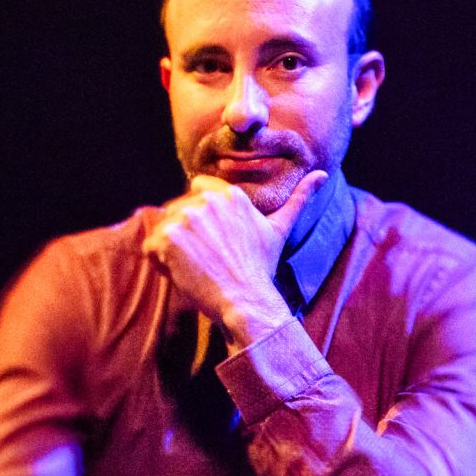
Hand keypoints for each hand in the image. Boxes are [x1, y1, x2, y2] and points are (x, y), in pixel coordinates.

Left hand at [143, 171, 328, 346]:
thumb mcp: (280, 229)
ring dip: (172, 250)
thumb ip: (300, 199)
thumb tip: (324, 175)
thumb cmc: (261, 269)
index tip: (213, 240)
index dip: (201, 217)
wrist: (246, 301)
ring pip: (164, 230)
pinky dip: (160, 263)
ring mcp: (186, 218)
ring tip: (196, 269)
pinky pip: (151, 248)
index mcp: (229, 195)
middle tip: (207, 261)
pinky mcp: (168, 239)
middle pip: (179, 212)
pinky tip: (182, 274)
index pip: (198, 191)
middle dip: (186, 235)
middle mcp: (206, 200)